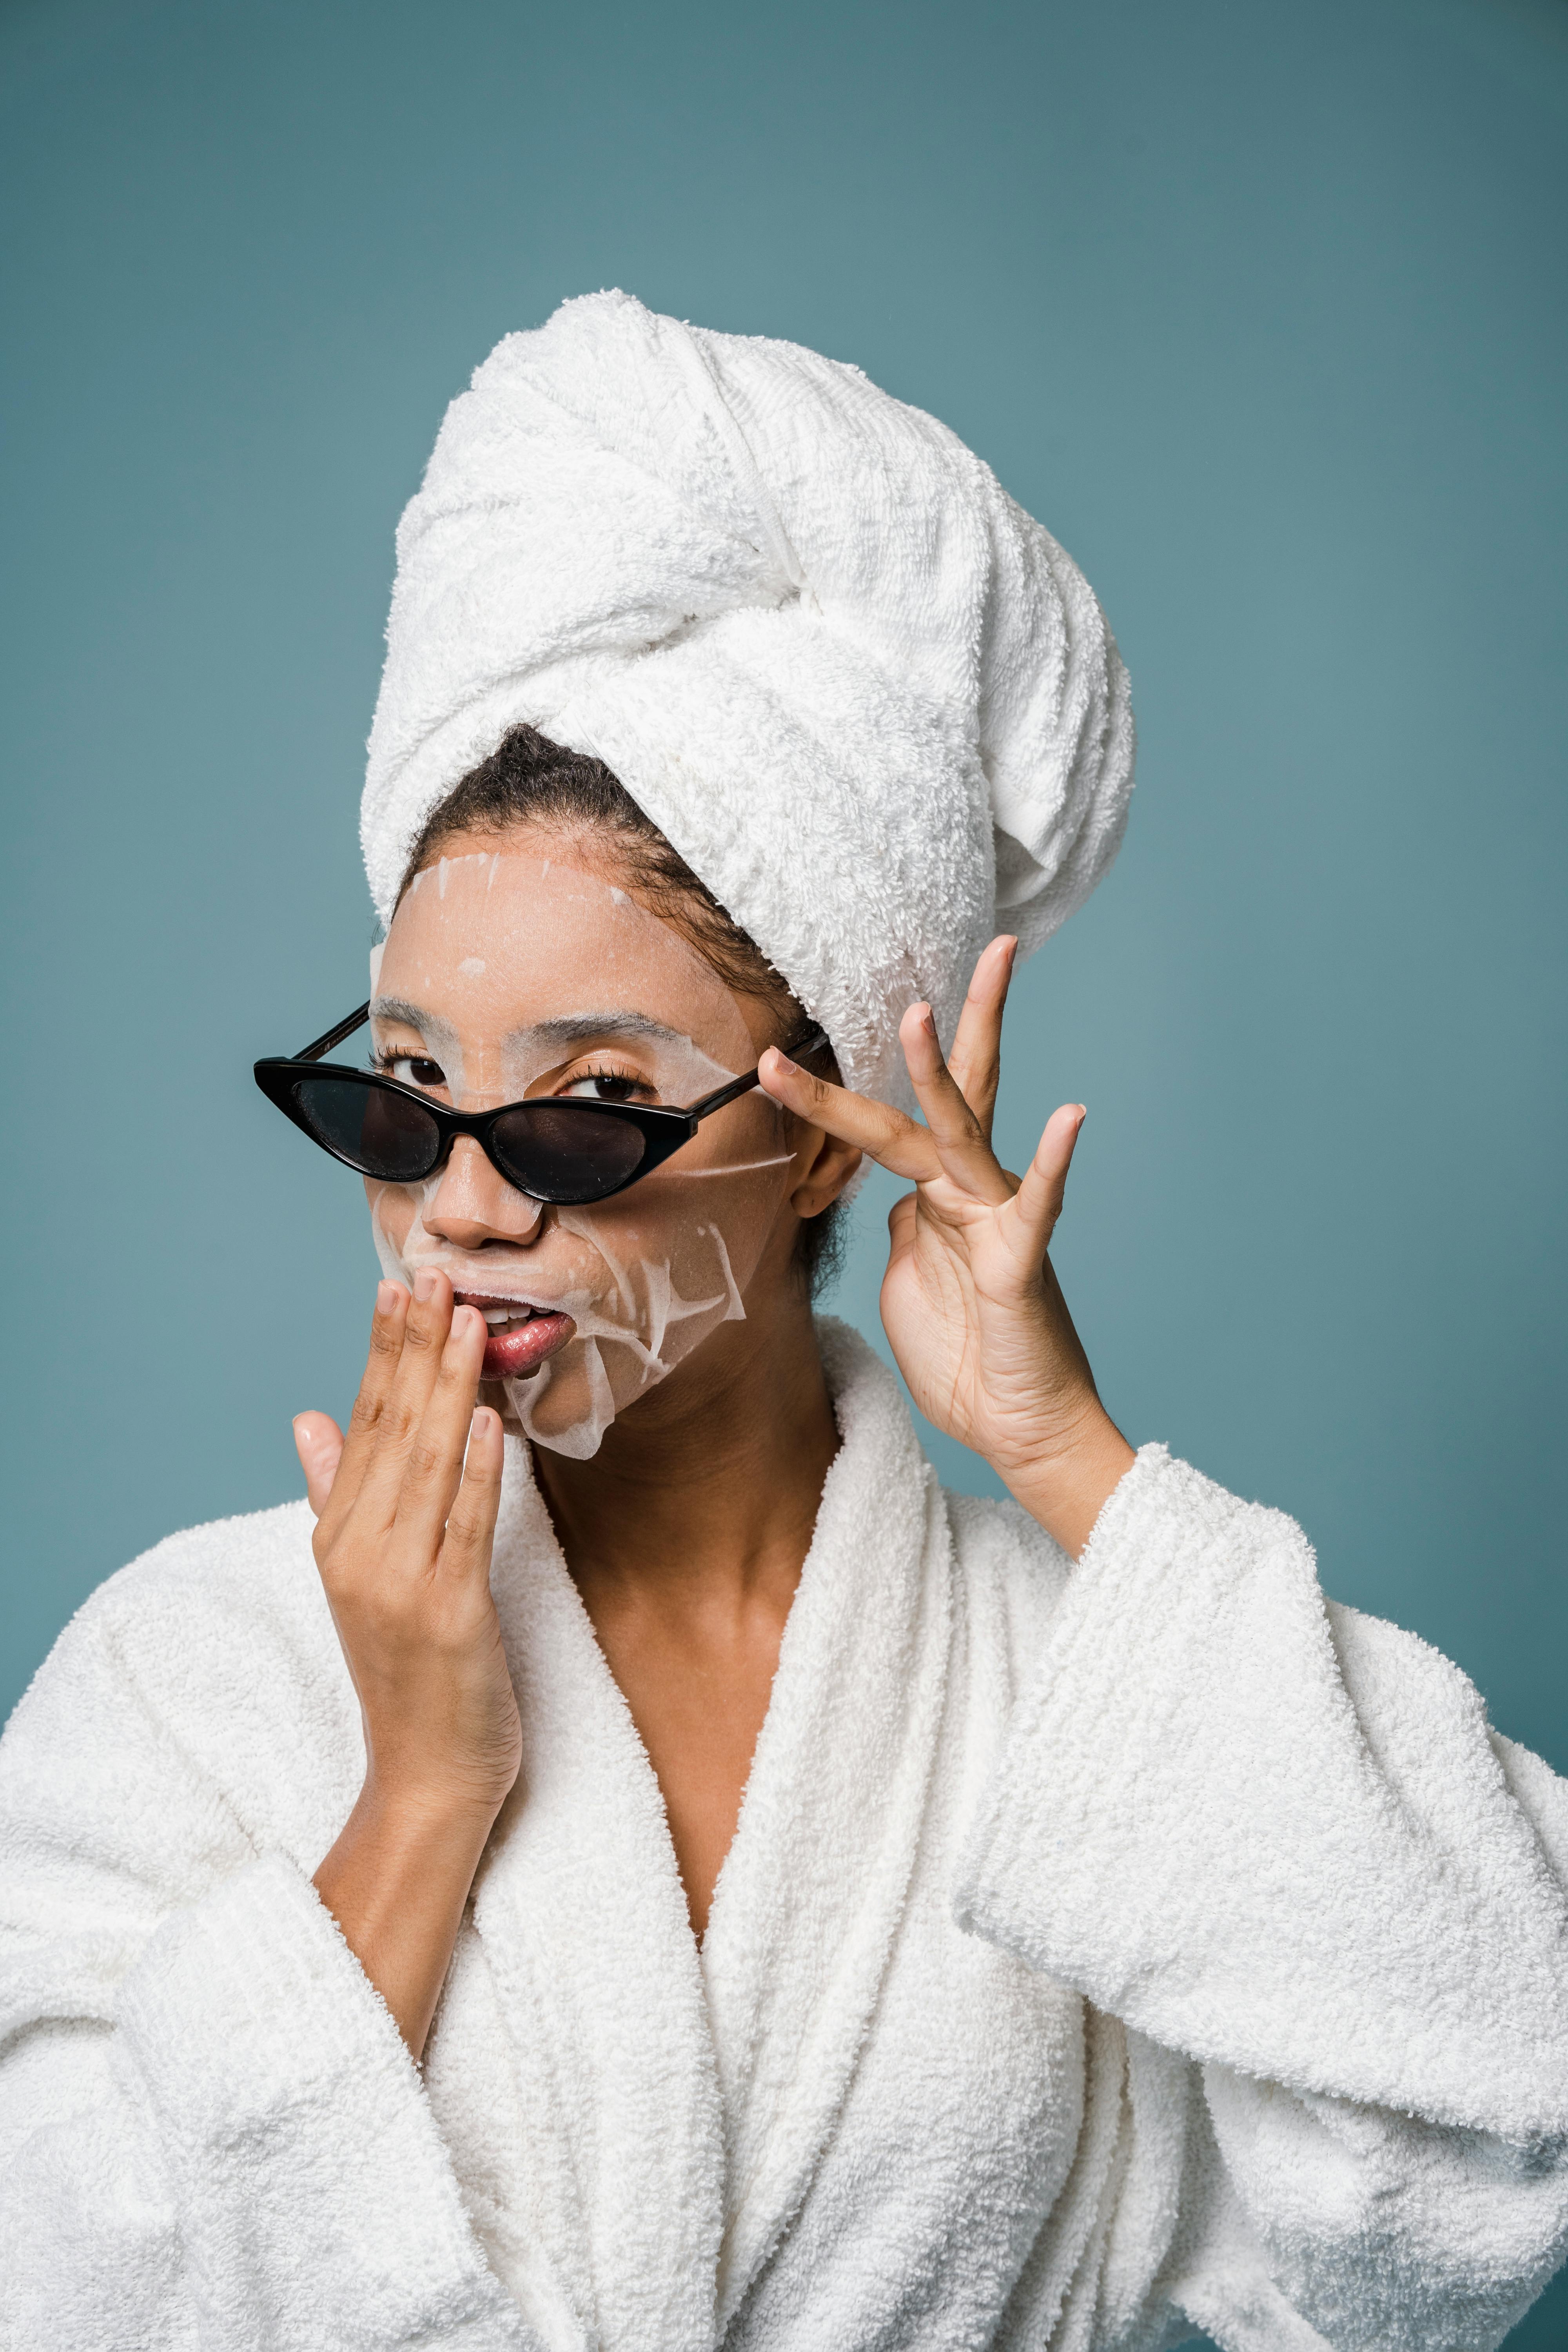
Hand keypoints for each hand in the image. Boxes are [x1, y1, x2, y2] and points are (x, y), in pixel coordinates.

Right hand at [293, 1272, 519, 2053]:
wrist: (428, 1777)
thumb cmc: (412, 1672)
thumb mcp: (364, 1576)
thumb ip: (336, 1495)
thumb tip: (308, 1421)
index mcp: (340, 1538)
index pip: (363, 1426)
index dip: (383, 1354)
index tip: (400, 1288)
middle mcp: (359, 1553)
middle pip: (391, 1433)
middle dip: (414, 1351)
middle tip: (435, 1278)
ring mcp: (400, 1584)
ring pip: (428, 1467)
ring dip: (448, 1391)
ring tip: (468, 1325)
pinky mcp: (448, 1613)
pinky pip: (466, 1526)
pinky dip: (477, 1471)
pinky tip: (489, 1420)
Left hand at [760, 937, 1134, 1555]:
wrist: (1018, 1427)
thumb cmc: (967, 1358)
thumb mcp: (911, 1282)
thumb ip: (903, 1230)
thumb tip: (898, 1196)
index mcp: (935, 1199)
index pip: (878, 1129)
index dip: (824, 1096)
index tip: (774, 1057)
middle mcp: (968, 1195)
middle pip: (941, 1098)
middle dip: (925, 1033)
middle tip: (930, 962)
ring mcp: (997, 1222)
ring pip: (963, 1132)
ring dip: (941, 1072)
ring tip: (921, 1013)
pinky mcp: (1020, 1263)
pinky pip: (1037, 1205)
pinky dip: (1051, 1162)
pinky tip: (1068, 1116)